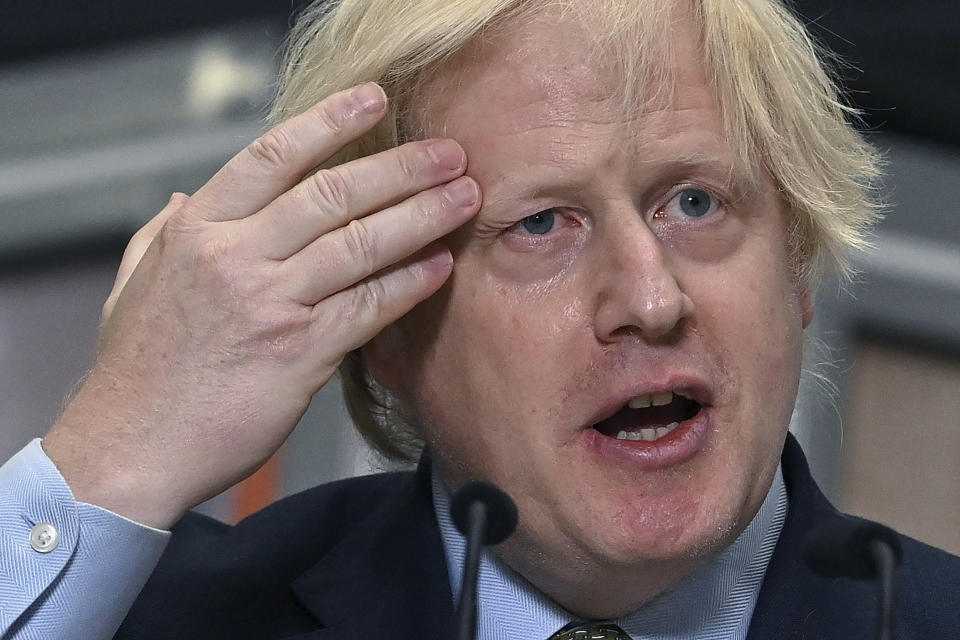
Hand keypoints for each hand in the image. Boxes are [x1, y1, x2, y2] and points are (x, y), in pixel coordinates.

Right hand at [44, 83, 479, 527]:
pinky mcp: (301, 355)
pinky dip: (409, 284)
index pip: (272, 157)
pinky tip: (441, 266)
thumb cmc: (136, 369)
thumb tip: (184, 195)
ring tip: (464, 197)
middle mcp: (235, 257)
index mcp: (197, 231)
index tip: (374, 100)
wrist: (132, 449)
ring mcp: (271, 305)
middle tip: (449, 153)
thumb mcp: (133, 283)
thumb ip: (163, 233)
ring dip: (421, 216)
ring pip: (360, 245)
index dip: (329, 122)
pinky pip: (368, 308)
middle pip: (333, 194)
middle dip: (400, 168)